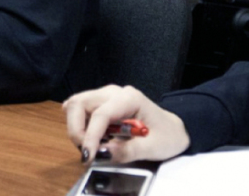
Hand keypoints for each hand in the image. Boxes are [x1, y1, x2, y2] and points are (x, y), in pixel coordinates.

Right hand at [63, 85, 189, 163]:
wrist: (173, 130)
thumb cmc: (167, 137)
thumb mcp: (153, 148)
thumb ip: (128, 151)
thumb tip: (102, 153)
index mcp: (129, 98)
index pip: (100, 114)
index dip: (90, 135)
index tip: (89, 156)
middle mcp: (113, 92)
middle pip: (80, 103)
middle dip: (77, 130)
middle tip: (87, 151)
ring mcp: (105, 95)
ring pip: (75, 104)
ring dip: (76, 127)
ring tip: (91, 145)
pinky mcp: (100, 102)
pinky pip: (79, 108)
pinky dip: (78, 123)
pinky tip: (91, 136)